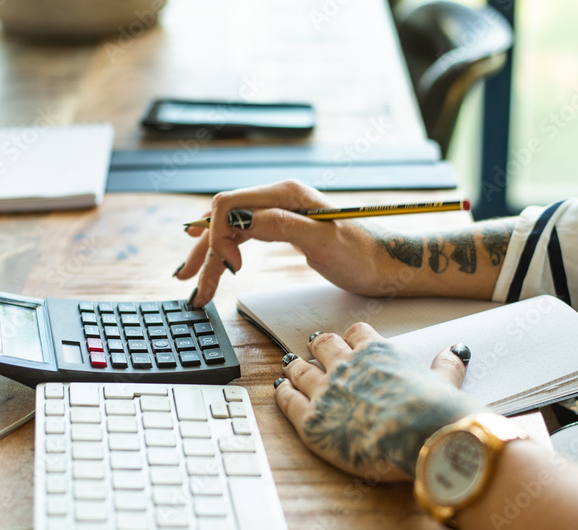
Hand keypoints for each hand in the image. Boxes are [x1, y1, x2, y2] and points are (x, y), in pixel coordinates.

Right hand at [176, 180, 390, 306]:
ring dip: (210, 257)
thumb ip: (282, 226)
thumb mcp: (323, 242)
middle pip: (223, 218)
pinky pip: (242, 236)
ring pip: (229, 230)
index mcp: (286, 193)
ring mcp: (278, 212)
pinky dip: (225, 255)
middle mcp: (278, 197)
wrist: (386, 264)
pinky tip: (216, 268)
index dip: (217, 234)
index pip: (229, 204)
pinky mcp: (281, 227)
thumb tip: (243, 220)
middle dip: (204, 251)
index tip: (228, 268)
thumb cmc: (362, 255)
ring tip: (197, 287)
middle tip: (191, 284)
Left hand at [274, 323, 481, 481]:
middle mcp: (347, 366)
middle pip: (323, 345)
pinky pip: (287, 399)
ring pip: (300, 369)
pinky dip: (282, 391)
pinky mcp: (310, 420)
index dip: (351, 337)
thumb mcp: (445, 383)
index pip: (357, 333)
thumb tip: (457, 350)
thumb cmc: (435, 412)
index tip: (349, 341)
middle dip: (318, 347)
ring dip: (295, 366)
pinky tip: (280, 389)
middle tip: (313, 349)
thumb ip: (446, 366)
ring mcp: (326, 391)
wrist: (420, 434)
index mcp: (378, 353)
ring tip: (290, 366)